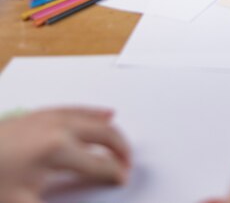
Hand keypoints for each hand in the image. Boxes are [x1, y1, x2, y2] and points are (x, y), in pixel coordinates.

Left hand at [0, 107, 130, 202]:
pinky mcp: (40, 114)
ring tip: (122, 145)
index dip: (114, 173)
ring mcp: (49, 117)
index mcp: (59, 149)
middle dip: (121, 149)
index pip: (98, 163)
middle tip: (128, 165)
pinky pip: (77, 109)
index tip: (122, 182)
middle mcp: (59, 127)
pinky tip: (103, 113)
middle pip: (103, 133)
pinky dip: (95, 112)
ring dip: (111, 130)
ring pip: (93, 117)